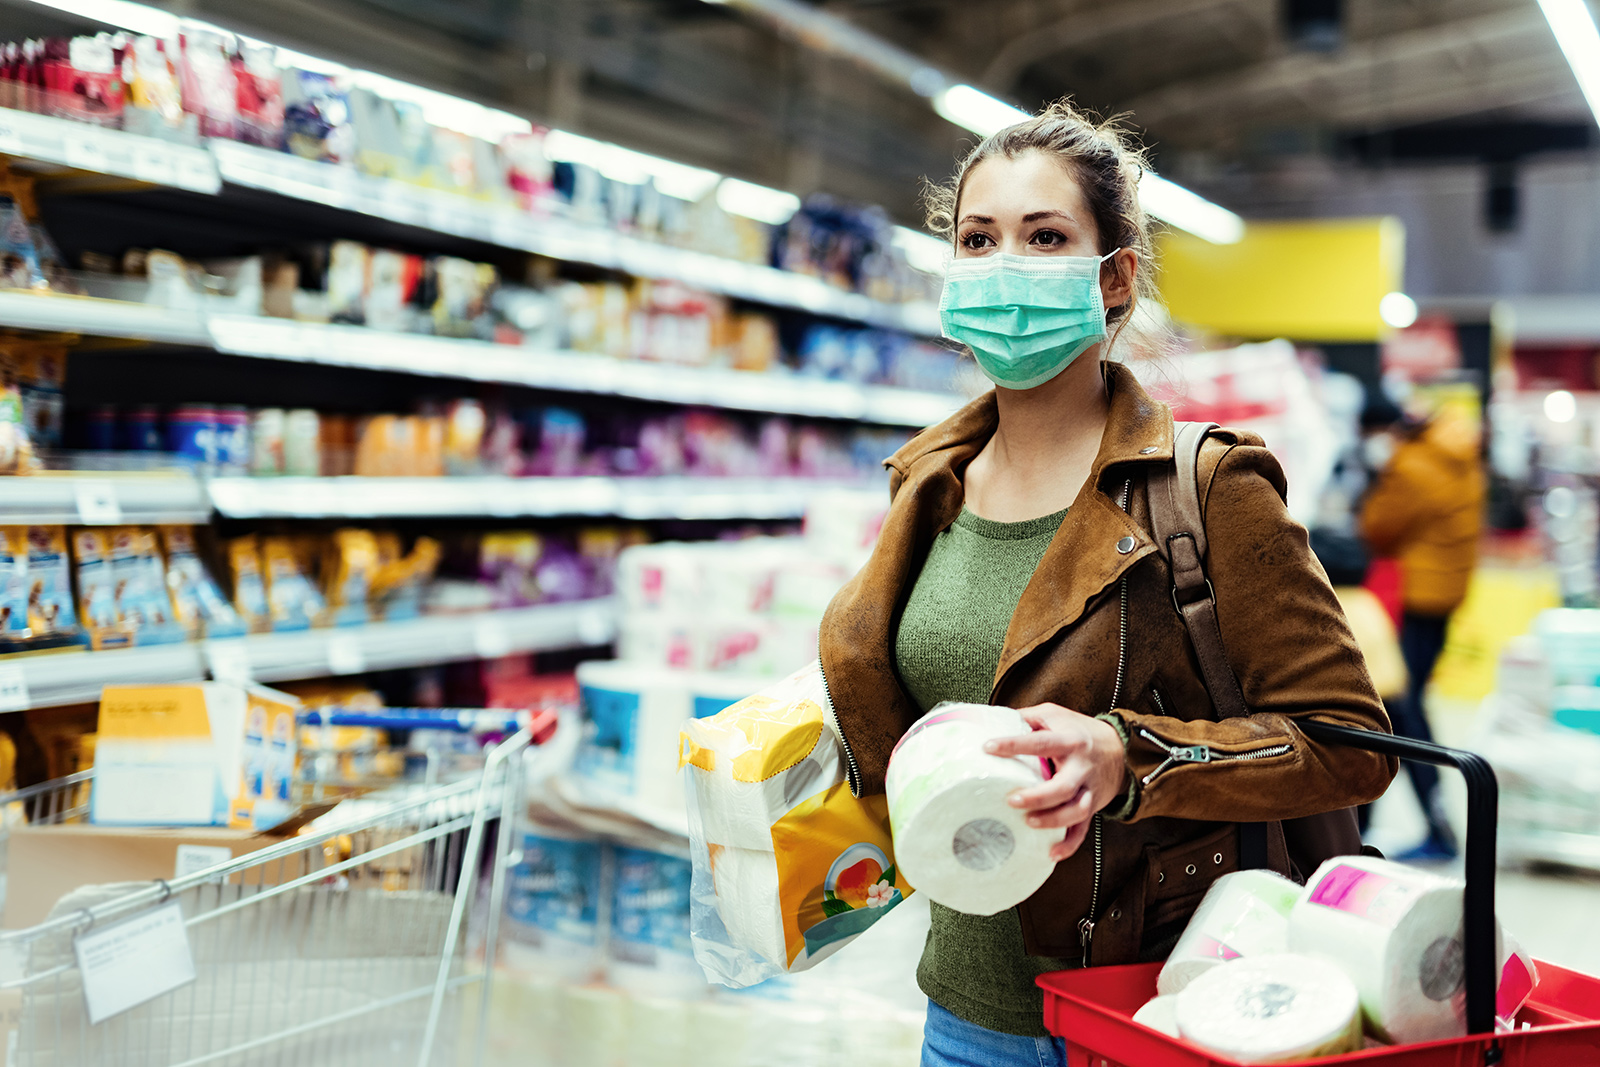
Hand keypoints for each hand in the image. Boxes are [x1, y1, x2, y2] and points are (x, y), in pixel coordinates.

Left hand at [984, 703, 1128, 862]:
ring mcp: (1088, 790)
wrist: (1122, 749)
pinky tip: (1051, 853)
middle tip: (1012, 800)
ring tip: (1028, 822)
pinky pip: (1083, 830)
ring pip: (1075, 811)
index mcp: (1069, 742)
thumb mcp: (1055, 715)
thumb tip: (994, 720)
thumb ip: (1028, 718)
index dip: (1015, 745)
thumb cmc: (1080, 732)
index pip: (1041, 743)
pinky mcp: (1092, 807)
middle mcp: (1081, 768)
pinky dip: (1069, 844)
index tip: (989, 747)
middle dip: (1038, 796)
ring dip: (1053, 821)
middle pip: (1063, 787)